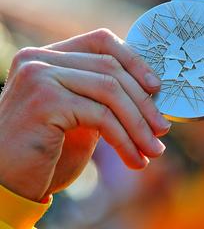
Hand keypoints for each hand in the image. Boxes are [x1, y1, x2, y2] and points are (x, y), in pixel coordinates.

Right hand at [0, 29, 170, 201]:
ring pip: (111, 91)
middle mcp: (39, 59)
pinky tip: (134, 159)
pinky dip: (124, 139)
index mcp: (46, 56)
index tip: (157, 88)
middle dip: (144, 102)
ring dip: (139, 124)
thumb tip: (152, 89)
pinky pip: (101, 116)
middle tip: (162, 130)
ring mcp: (39, 76)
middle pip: (111, 67)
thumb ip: (102, 95)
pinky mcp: (45, 100)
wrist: (4, 186)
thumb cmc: (43, 154)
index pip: (101, 41)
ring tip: (153, 150)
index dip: (135, 61)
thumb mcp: (79, 115)